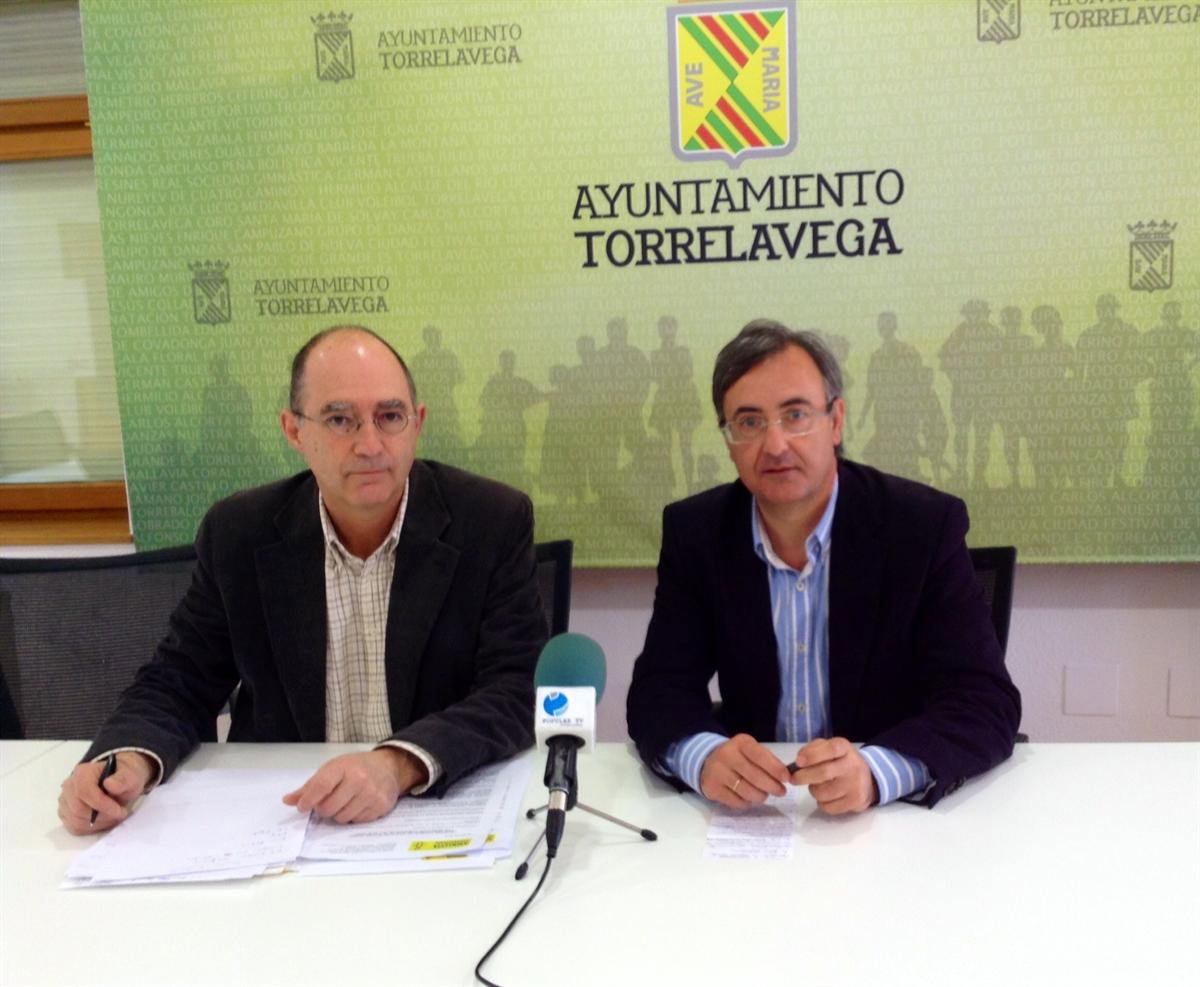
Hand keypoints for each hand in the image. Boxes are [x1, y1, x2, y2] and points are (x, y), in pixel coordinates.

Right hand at [58, 752, 154, 834]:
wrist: (117, 781)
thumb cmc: (122, 778)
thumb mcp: (130, 775)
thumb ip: (122, 779)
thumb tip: (109, 784)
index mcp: (83, 773)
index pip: (84, 791)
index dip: (101, 804)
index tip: (119, 810)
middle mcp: (69, 786)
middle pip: (78, 809)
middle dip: (103, 816)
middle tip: (120, 814)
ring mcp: (65, 801)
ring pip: (76, 821)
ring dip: (99, 823)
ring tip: (114, 816)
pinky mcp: (66, 814)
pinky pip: (75, 827)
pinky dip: (92, 828)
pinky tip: (104, 820)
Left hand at [282, 748, 426, 823]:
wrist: (389, 767)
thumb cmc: (356, 767)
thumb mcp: (333, 769)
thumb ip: (311, 786)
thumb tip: (288, 801)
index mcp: (344, 767)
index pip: (321, 786)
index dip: (308, 800)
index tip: (303, 808)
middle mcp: (359, 780)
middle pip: (328, 808)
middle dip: (324, 809)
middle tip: (329, 802)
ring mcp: (371, 794)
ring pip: (342, 818)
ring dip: (339, 814)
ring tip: (345, 802)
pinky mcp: (380, 806)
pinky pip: (357, 822)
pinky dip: (353, 816)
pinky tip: (358, 805)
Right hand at [699, 734, 789, 808]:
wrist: (708, 761)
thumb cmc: (738, 757)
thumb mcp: (751, 750)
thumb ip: (768, 760)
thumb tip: (785, 776)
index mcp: (740, 743)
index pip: (760, 756)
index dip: (775, 768)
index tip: (786, 778)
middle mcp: (726, 755)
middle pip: (754, 776)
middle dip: (772, 786)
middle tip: (781, 791)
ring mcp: (717, 772)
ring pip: (746, 791)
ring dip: (760, 796)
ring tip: (764, 794)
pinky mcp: (712, 788)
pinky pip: (737, 801)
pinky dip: (747, 802)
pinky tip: (749, 797)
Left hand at [788, 737, 877, 814]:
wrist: (867, 778)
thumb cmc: (840, 761)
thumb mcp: (829, 748)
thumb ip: (812, 749)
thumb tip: (798, 761)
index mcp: (845, 748)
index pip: (831, 749)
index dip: (812, 755)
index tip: (798, 761)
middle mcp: (853, 766)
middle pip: (824, 773)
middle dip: (803, 777)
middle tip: (794, 779)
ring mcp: (856, 785)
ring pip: (823, 793)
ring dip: (813, 790)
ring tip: (818, 785)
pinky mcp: (856, 802)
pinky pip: (828, 807)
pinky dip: (822, 803)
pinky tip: (827, 796)